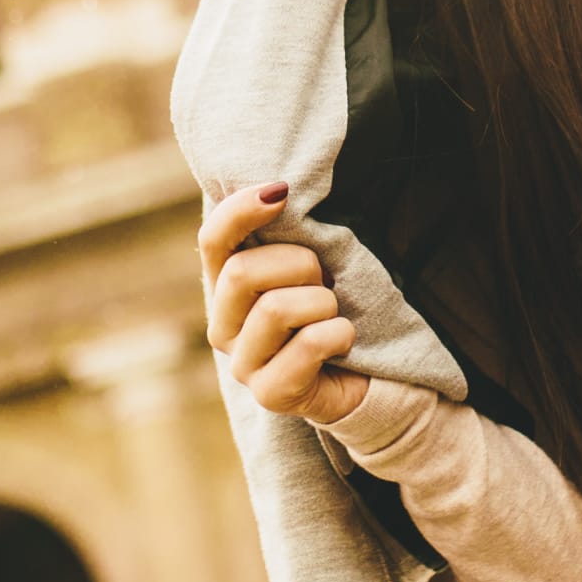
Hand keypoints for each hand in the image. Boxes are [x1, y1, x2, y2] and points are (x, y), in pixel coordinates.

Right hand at [197, 183, 370, 422]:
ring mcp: (242, 366)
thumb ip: (285, 236)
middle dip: (299, 266)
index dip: (240, 210)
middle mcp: (222, 327)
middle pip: (242, 273)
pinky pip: (309, 344)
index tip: (282, 192)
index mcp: (225, 289)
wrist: (369, 378)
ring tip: (333, 316)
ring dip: (323, 303)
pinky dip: (339, 333)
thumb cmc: (334, 312)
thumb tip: (277, 187)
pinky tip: (343, 342)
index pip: (212, 241)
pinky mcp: (270, 394)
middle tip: (324, 283)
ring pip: (276, 308)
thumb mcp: (308, 267)